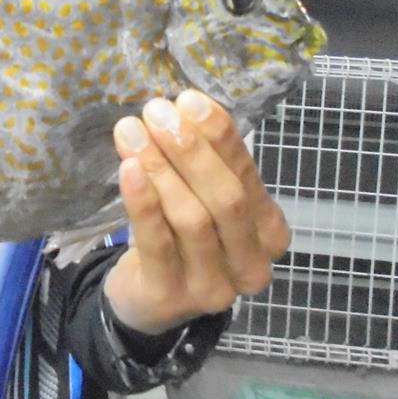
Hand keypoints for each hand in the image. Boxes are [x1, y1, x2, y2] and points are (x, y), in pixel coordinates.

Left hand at [102, 90, 289, 334]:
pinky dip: (144, 202)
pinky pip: (158, 243)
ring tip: (131, 131)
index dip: (219, 136)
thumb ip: (205, 164)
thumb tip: (182, 106)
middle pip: (227, 199)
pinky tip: (128, 168)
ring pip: (193, 219)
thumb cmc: (180, 237)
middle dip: (191, 150)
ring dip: (161, 168)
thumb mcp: (202, 199)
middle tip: (156, 112)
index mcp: (269, 233)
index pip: (248, 176)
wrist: (147, 299)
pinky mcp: (170, 296)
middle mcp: (252, 264)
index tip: (189, 99)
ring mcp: (214, 287)